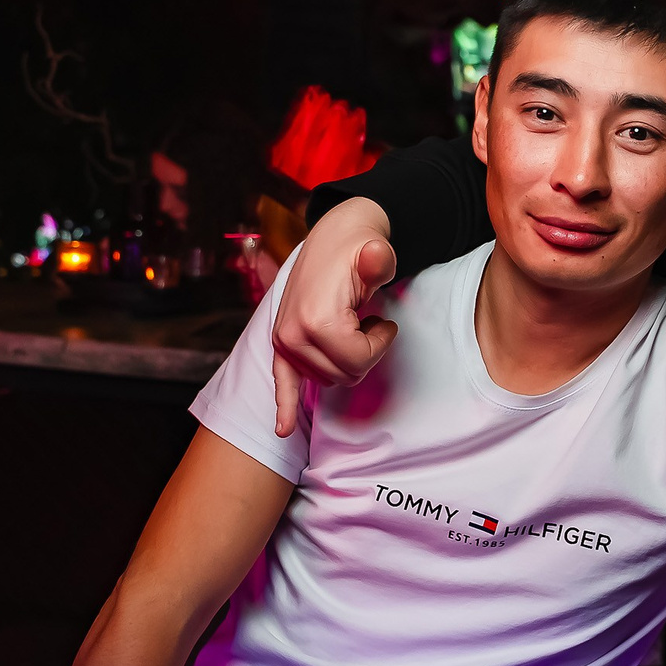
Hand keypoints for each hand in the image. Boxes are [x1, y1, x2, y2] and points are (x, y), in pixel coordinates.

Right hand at [270, 198, 398, 436]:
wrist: (335, 236)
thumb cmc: (358, 248)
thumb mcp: (375, 253)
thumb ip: (378, 260)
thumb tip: (375, 254)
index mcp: (314, 320)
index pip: (358, 362)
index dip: (379, 346)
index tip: (384, 323)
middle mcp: (292, 335)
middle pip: (343, 375)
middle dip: (365, 354)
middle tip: (370, 322)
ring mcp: (283, 341)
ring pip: (327, 379)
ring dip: (345, 359)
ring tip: (351, 326)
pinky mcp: (281, 344)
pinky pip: (281, 381)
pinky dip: (284, 405)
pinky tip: (284, 429)